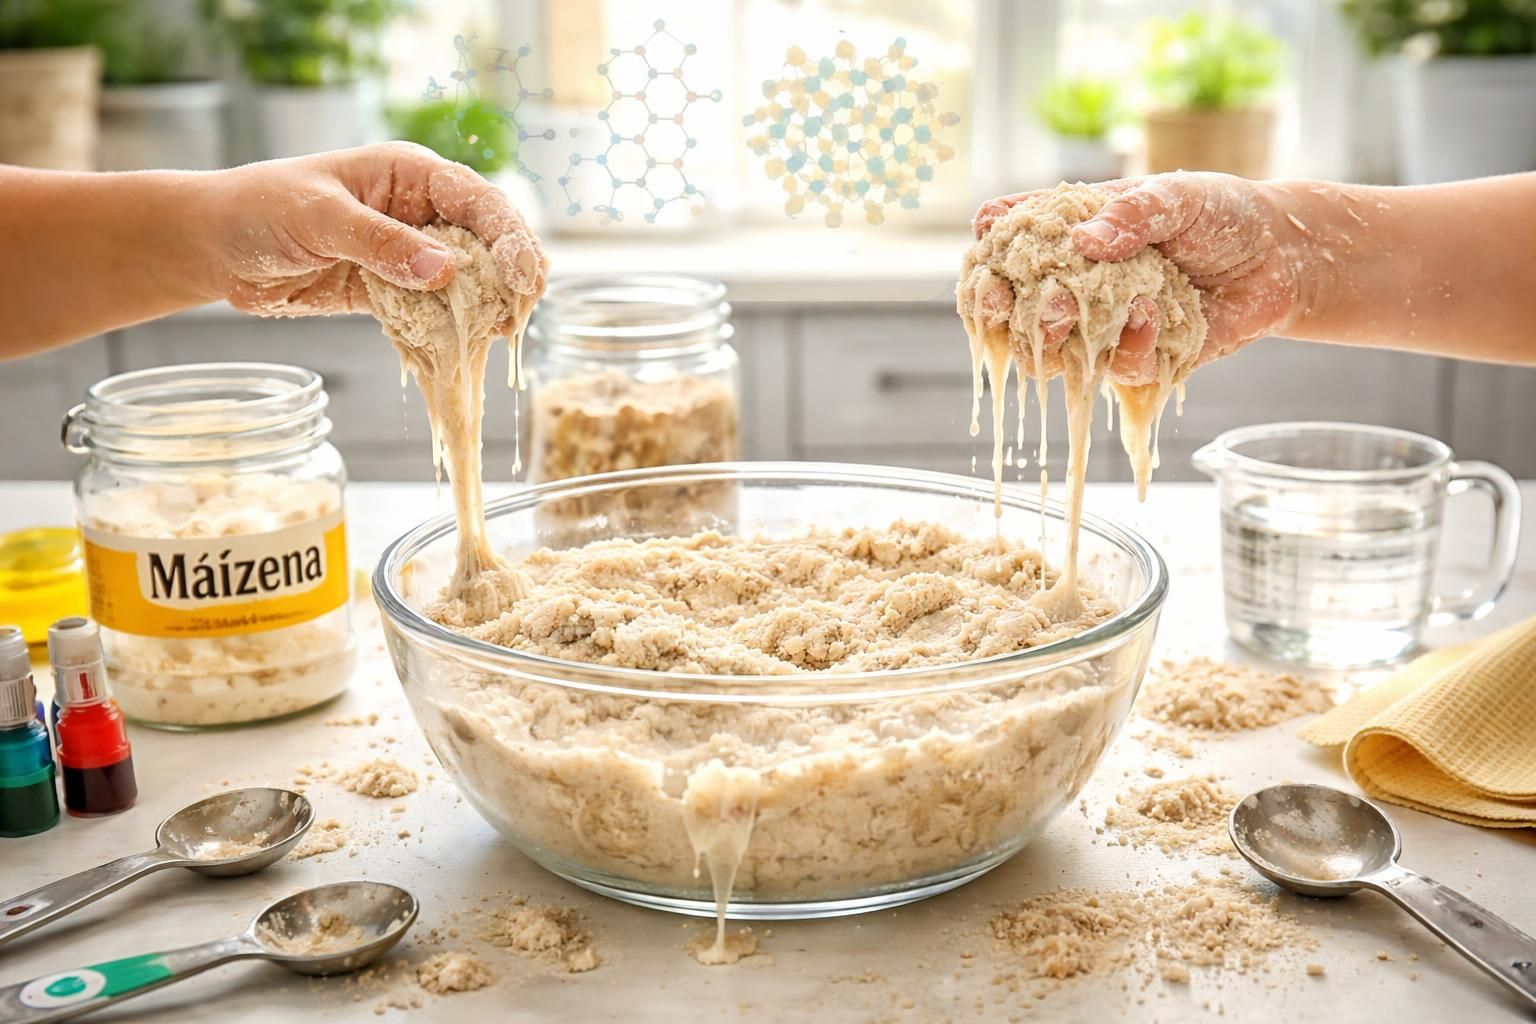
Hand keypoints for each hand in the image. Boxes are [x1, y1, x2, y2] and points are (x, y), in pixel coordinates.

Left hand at [191, 142, 540, 322]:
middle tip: (521, 310)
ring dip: (486, 307)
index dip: (509, 235)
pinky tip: (469, 347)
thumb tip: (444, 270)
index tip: (523, 273)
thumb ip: (380, 242)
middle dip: (509, 275)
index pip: (479, 200)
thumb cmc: (258, 210)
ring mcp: (409, 255)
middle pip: (486, 242)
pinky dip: (454, 330)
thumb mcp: (319, 218)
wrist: (214, 248)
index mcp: (410, 174)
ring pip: (468, 281)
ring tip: (501, 334)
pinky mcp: (393, 293)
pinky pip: (436, 311)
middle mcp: (419, 213)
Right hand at [972, 173, 1306, 383]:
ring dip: (1056, 340)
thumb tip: (1087, 240)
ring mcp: (1103, 327)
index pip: (1004, 249)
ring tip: (1074, 314)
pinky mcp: (1140, 360)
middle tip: (1035, 301)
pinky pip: (1118, 371)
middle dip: (1011, 314)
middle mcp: (1076, 285)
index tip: (988, 268)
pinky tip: (1152, 314)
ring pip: (1052, 356)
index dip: (987, 263)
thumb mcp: (1176, 196)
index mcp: (1068, 236)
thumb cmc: (1220, 215)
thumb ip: (1132, 213)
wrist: (1281, 256)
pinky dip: (1131, 345)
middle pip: (1014, 313)